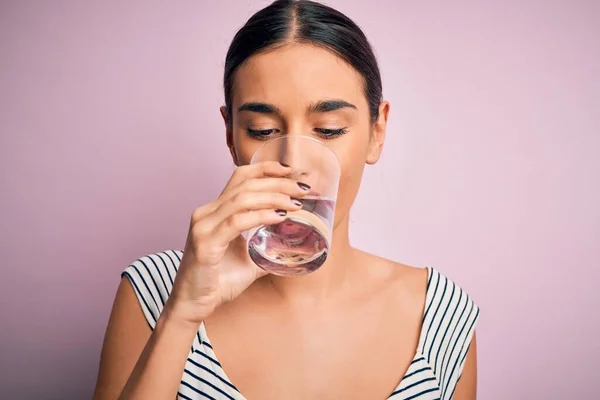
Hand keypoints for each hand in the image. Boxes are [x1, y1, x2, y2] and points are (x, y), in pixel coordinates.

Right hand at [165, 161, 309, 325]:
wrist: (192, 306)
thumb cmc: (217, 282)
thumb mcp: (247, 260)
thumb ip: (265, 248)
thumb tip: (291, 247)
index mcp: (215, 211)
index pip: (240, 177)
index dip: (267, 169)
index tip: (293, 171)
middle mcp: (207, 213)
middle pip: (245, 184)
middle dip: (278, 182)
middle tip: (303, 187)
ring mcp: (204, 226)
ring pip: (242, 199)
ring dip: (273, 197)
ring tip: (296, 203)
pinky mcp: (205, 243)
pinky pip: (236, 223)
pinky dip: (260, 217)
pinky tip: (279, 218)